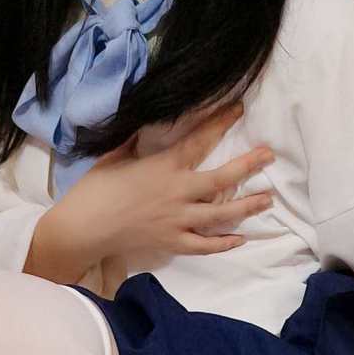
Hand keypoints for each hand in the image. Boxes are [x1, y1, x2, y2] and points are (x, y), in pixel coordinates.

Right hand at [53, 100, 274, 259]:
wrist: (84, 228)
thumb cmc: (96, 189)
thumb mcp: (116, 154)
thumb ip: (137, 139)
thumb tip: (149, 119)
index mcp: (165, 166)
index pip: (200, 140)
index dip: (221, 122)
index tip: (239, 109)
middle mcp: (178, 193)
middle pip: (222, 179)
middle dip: (249, 165)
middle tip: (269, 156)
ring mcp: (178, 220)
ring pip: (221, 215)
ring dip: (247, 207)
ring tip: (267, 199)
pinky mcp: (173, 243)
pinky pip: (205, 245)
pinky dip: (223, 243)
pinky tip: (240, 239)